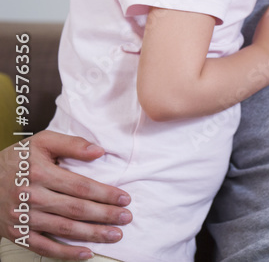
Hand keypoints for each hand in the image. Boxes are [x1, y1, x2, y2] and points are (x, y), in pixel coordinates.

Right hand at [0, 131, 130, 258]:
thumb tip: (99, 151)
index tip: (124, 199)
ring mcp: (24, 218)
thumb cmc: (17, 159)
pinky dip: (65, 253)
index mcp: (40, 173)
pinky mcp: (18, 233)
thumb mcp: (42, 141)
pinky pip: (44, 246)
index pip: (80, 186)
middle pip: (75, 209)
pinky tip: (86, 253)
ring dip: (92, 234)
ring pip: (64, 229)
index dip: (105, 194)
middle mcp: (32, 197)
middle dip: (104, 215)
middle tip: (126, 218)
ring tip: (115, 235)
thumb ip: (71, 144)